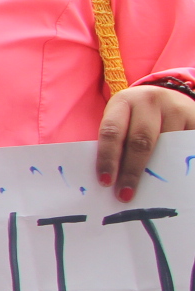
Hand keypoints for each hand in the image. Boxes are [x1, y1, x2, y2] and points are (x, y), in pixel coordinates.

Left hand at [98, 84, 194, 200]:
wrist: (164, 95)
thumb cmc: (134, 117)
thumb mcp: (121, 120)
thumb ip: (116, 143)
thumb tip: (111, 181)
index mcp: (123, 102)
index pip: (112, 132)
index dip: (107, 158)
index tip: (105, 182)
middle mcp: (149, 102)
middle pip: (140, 140)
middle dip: (131, 171)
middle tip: (125, 195)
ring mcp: (175, 108)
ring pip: (167, 145)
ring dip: (158, 171)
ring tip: (152, 192)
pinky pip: (187, 144)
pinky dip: (180, 163)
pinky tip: (176, 178)